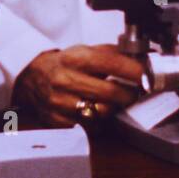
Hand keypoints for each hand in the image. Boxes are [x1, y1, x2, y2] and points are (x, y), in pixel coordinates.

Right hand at [13, 45, 144, 127]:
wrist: (30, 76)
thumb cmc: (63, 64)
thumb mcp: (83, 51)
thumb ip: (111, 54)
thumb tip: (143, 58)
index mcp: (75, 58)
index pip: (112, 64)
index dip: (135, 72)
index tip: (148, 76)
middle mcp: (66, 79)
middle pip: (110, 93)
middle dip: (129, 95)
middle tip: (135, 93)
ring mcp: (60, 102)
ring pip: (100, 113)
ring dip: (113, 109)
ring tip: (114, 102)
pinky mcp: (56, 120)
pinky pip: (87, 126)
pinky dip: (95, 121)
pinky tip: (95, 112)